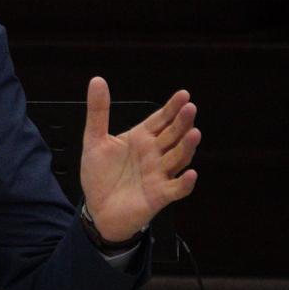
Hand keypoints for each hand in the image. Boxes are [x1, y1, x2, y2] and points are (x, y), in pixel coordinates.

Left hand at [79, 77, 199, 241]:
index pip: (160, 120)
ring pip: (178, 158)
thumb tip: (97, 80)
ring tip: (194, 133)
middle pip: (172, 136)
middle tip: (190, 108)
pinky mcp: (159, 196)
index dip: (171, 108)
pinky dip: (184, 183)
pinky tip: (190, 174)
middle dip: (182, 122)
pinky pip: (176, 189)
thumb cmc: (100, 175)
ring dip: (187, 147)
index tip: (183, 94)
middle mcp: (154, 155)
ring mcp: (159, 175)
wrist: (97, 209)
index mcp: (141, 139)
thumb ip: (98, 112)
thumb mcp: (95, 141)